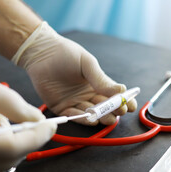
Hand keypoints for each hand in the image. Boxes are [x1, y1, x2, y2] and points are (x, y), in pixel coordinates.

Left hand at [12, 22, 136, 125]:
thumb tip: (121, 90)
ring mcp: (75, 102)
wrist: (41, 52)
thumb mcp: (87, 64)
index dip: (123, 102)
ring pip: (90, 114)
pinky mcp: (61, 106)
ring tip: (107, 118)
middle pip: (103, 107)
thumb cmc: (66, 54)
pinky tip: (90, 119)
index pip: (113, 96)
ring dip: (99, 117)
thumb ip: (101, 79)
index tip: (130, 106)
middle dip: (112, 111)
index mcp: (97, 84)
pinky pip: (73, 115)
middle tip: (119, 113)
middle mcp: (87, 95)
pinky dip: (82, 119)